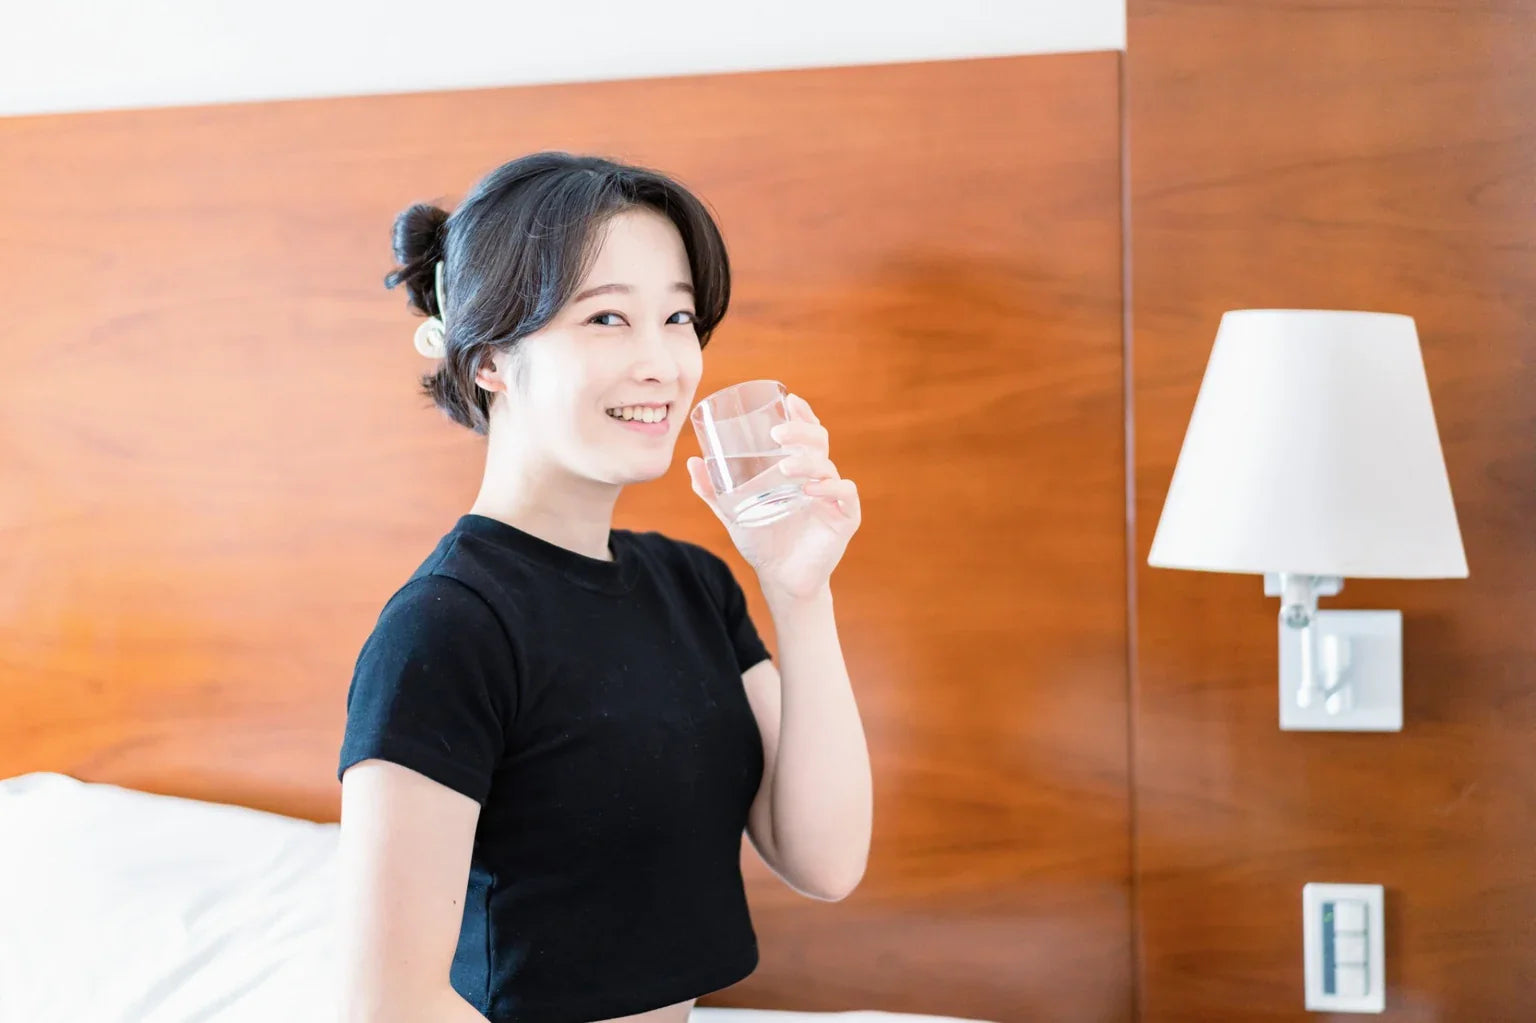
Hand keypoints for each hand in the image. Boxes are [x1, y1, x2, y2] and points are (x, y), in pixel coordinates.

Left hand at [686, 393, 861, 600]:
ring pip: (828, 467)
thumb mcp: (733, 513)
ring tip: (786, 467)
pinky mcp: (845, 518)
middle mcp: (818, 478)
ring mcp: (833, 497)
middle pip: (819, 442)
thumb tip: (691, 462)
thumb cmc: (762, 541)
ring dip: (808, 463)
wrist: (780, 579)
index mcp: (798, 470)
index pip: (806, 434)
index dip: (803, 415)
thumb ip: (713, 491)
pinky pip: (845, 495)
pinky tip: (812, 491)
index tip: (790, 400)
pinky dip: (831, 489)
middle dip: (803, 431)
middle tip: (779, 433)